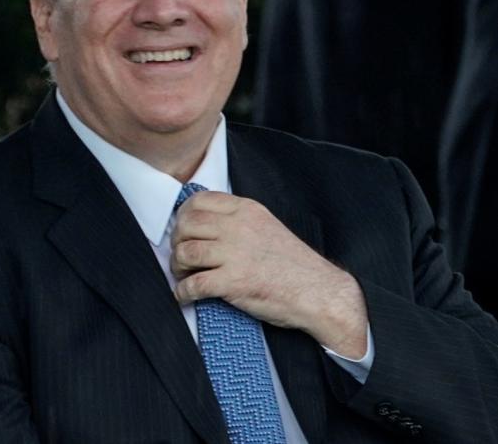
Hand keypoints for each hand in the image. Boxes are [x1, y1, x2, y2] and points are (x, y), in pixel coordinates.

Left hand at [170, 191, 367, 358]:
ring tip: (184, 275)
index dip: (183, 216)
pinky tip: (186, 296)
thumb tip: (202, 224)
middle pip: (185, 225)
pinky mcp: (234, 282)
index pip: (198, 201)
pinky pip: (192, 285)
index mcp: (246, 211)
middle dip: (176, 242)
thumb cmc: (293, 264)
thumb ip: (238, 220)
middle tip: (182, 256)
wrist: (320, 293)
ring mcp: (235, 254)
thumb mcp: (266, 227)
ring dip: (177, 267)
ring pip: (184, 253)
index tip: (183, 230)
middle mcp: (238, 228)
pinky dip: (183, 293)